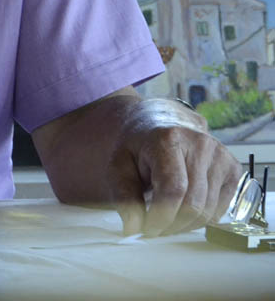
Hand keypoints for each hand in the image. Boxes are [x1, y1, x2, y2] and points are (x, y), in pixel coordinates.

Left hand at [105, 99, 240, 235]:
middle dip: (172, 225)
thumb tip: (133, 229)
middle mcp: (200, 143)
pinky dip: (202, 218)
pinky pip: (221, 209)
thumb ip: (124, 195)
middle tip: (154, 228)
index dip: (161, 217)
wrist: (158, 123)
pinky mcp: (232, 167)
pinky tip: (185, 206)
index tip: (147, 230)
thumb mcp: (120, 164)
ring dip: (185, 224)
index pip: (173, 190)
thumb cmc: (138, 146)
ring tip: (166, 217)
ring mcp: (220, 154)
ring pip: (208, 212)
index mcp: (168, 138)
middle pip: (193, 205)